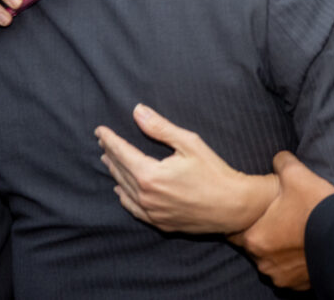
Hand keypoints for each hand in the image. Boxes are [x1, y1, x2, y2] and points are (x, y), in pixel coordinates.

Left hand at [95, 104, 278, 233]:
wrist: (233, 207)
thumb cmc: (214, 173)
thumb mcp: (190, 143)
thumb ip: (160, 128)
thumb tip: (138, 111)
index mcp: (150, 175)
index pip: (122, 153)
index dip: (110, 140)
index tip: (100, 131)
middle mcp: (146, 196)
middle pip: (120, 170)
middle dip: (110, 153)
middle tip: (103, 142)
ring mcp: (151, 212)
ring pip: (124, 189)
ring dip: (115, 173)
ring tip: (108, 160)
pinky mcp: (159, 223)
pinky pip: (133, 209)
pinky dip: (124, 197)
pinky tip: (120, 190)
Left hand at [230, 151, 333, 290]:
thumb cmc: (316, 207)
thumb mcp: (296, 174)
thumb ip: (281, 162)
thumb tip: (277, 158)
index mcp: (254, 238)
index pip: (234, 231)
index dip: (245, 219)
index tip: (255, 210)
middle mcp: (263, 262)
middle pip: (255, 245)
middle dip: (265, 232)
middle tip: (281, 218)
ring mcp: (282, 276)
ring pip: (273, 260)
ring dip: (280, 249)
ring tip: (296, 232)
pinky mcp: (301, 284)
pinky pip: (292, 271)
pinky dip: (296, 261)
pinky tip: (307, 245)